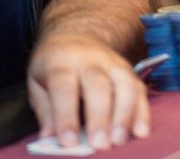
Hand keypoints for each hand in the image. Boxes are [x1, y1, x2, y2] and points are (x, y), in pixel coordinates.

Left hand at [27, 34, 150, 150]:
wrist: (78, 34)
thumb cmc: (54, 66)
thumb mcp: (37, 82)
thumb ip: (45, 110)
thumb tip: (49, 138)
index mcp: (61, 61)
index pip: (64, 87)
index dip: (66, 116)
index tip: (68, 142)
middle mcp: (90, 59)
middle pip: (98, 85)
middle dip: (100, 117)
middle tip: (99, 145)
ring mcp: (113, 62)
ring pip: (124, 85)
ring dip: (124, 115)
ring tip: (120, 141)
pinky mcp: (129, 70)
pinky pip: (139, 89)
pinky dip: (142, 111)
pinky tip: (141, 132)